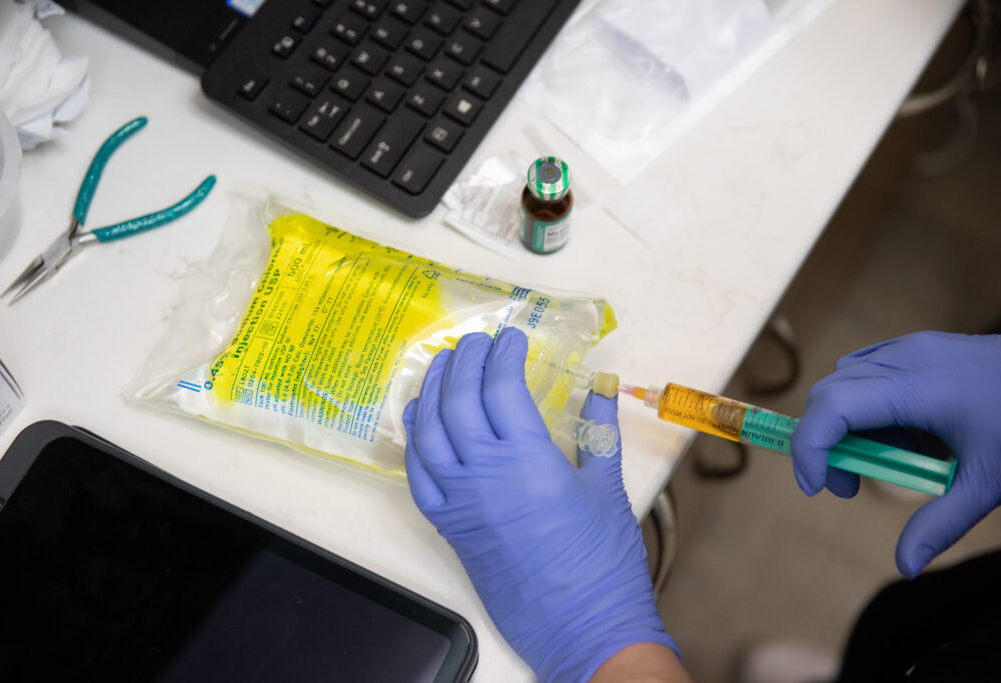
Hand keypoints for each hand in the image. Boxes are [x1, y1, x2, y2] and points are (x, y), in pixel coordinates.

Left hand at [403, 328, 678, 682]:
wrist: (581, 624)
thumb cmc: (601, 561)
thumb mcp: (608, 487)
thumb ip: (599, 430)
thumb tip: (599, 386)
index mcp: (528, 459)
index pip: (502, 387)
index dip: (503, 355)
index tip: (510, 337)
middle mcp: (485, 475)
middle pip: (459, 400)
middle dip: (465, 362)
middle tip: (476, 342)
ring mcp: (460, 502)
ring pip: (429, 432)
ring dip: (433, 392)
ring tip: (443, 366)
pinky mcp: (449, 527)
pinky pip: (417, 476)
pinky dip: (413, 440)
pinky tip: (419, 418)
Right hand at [791, 331, 1000, 577]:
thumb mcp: (988, 481)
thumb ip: (941, 522)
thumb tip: (906, 566)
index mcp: (918, 388)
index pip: (831, 409)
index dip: (810, 447)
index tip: (816, 487)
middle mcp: (904, 358)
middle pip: (828, 395)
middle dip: (824, 443)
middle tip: (850, 486)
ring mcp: (910, 347)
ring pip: (844, 381)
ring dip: (844, 424)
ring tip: (885, 458)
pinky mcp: (917, 346)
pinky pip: (866, 371)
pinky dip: (864, 404)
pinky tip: (899, 431)